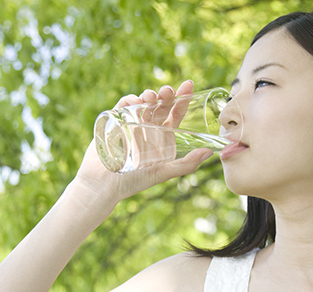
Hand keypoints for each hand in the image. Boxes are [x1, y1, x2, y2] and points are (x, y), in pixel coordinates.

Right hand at [73, 81, 213, 204]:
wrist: (102, 186)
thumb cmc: (133, 182)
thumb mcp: (162, 173)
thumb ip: (186, 165)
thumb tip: (210, 152)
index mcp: (163, 137)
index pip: (175, 113)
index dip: (182, 99)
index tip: (188, 85)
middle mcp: (149, 128)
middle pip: (160, 105)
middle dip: (166, 94)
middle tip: (168, 91)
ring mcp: (131, 123)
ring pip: (143, 102)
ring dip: (149, 95)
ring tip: (152, 96)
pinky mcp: (115, 122)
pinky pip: (123, 105)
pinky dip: (130, 99)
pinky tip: (136, 102)